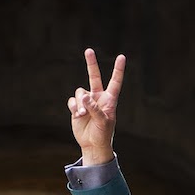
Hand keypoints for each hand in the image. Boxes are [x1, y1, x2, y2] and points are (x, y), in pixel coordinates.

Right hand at [68, 48, 123, 164]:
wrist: (92, 145)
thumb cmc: (103, 134)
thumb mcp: (102, 122)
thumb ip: (94, 108)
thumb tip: (84, 97)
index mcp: (109, 100)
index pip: (115, 82)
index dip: (118, 70)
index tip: (121, 57)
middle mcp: (98, 98)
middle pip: (94, 77)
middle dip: (91, 64)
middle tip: (88, 50)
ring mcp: (87, 102)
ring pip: (80, 93)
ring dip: (80, 103)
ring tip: (83, 114)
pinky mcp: (77, 107)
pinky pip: (72, 101)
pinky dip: (74, 107)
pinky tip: (77, 116)